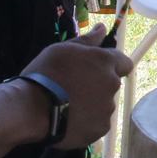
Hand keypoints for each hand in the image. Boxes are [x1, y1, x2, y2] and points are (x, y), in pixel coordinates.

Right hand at [25, 24, 134, 148]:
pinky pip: (97, 123)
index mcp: (105, 62)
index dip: (113, 66)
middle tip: (74, 88)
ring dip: (93, 104)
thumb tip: (101, 28)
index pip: (124, 63)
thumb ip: (87, 40)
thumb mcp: (63, 50)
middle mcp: (112, 85)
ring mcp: (107, 109)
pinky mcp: (100, 129)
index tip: (97, 69)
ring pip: (104, 105)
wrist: (32, 108)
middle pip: (111, 84)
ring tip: (68, 105)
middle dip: (98, 85)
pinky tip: (69, 119)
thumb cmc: (46, 73)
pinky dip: (87, 122)